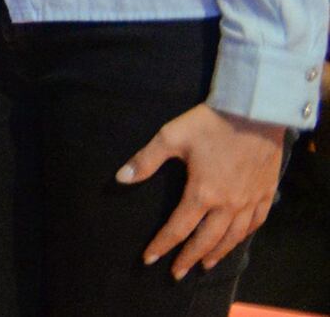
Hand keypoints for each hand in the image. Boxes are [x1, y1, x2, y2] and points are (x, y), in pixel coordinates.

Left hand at [122, 104, 289, 276]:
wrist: (255, 112)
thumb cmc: (210, 123)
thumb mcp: (171, 137)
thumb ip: (146, 161)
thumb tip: (120, 178)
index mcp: (202, 193)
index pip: (178, 228)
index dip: (163, 245)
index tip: (150, 259)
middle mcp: (228, 204)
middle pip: (206, 241)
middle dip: (188, 258)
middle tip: (177, 273)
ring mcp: (250, 201)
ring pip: (233, 237)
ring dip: (217, 253)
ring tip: (205, 265)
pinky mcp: (266, 194)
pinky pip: (256, 224)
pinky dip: (244, 237)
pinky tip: (237, 240)